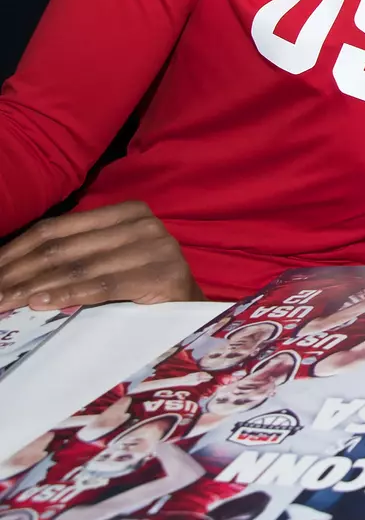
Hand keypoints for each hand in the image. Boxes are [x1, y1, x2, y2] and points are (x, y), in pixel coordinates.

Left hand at [0, 201, 201, 310]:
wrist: (191, 308)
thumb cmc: (142, 282)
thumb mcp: (110, 257)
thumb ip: (75, 253)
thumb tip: (13, 267)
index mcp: (127, 212)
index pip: (58, 228)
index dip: (18, 250)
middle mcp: (144, 224)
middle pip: (64, 248)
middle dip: (20, 273)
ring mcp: (156, 248)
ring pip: (79, 267)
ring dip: (36, 288)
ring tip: (6, 302)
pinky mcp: (163, 275)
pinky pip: (104, 286)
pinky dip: (68, 295)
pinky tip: (41, 303)